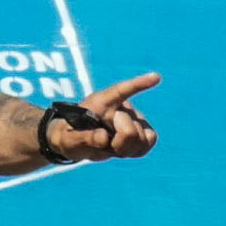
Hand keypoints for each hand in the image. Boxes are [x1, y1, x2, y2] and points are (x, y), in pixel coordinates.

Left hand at [44, 70, 161, 162]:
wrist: (76, 141)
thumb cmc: (70, 135)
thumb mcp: (69, 139)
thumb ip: (84, 138)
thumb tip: (104, 137)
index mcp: (100, 102)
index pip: (120, 91)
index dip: (138, 84)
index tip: (156, 76)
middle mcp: (121, 107)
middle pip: (131, 131)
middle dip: (118, 144)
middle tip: (102, 142)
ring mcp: (133, 118)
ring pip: (143, 138)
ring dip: (126, 148)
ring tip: (109, 145)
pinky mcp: (141, 129)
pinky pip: (149, 142)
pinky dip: (136, 149)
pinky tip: (121, 148)